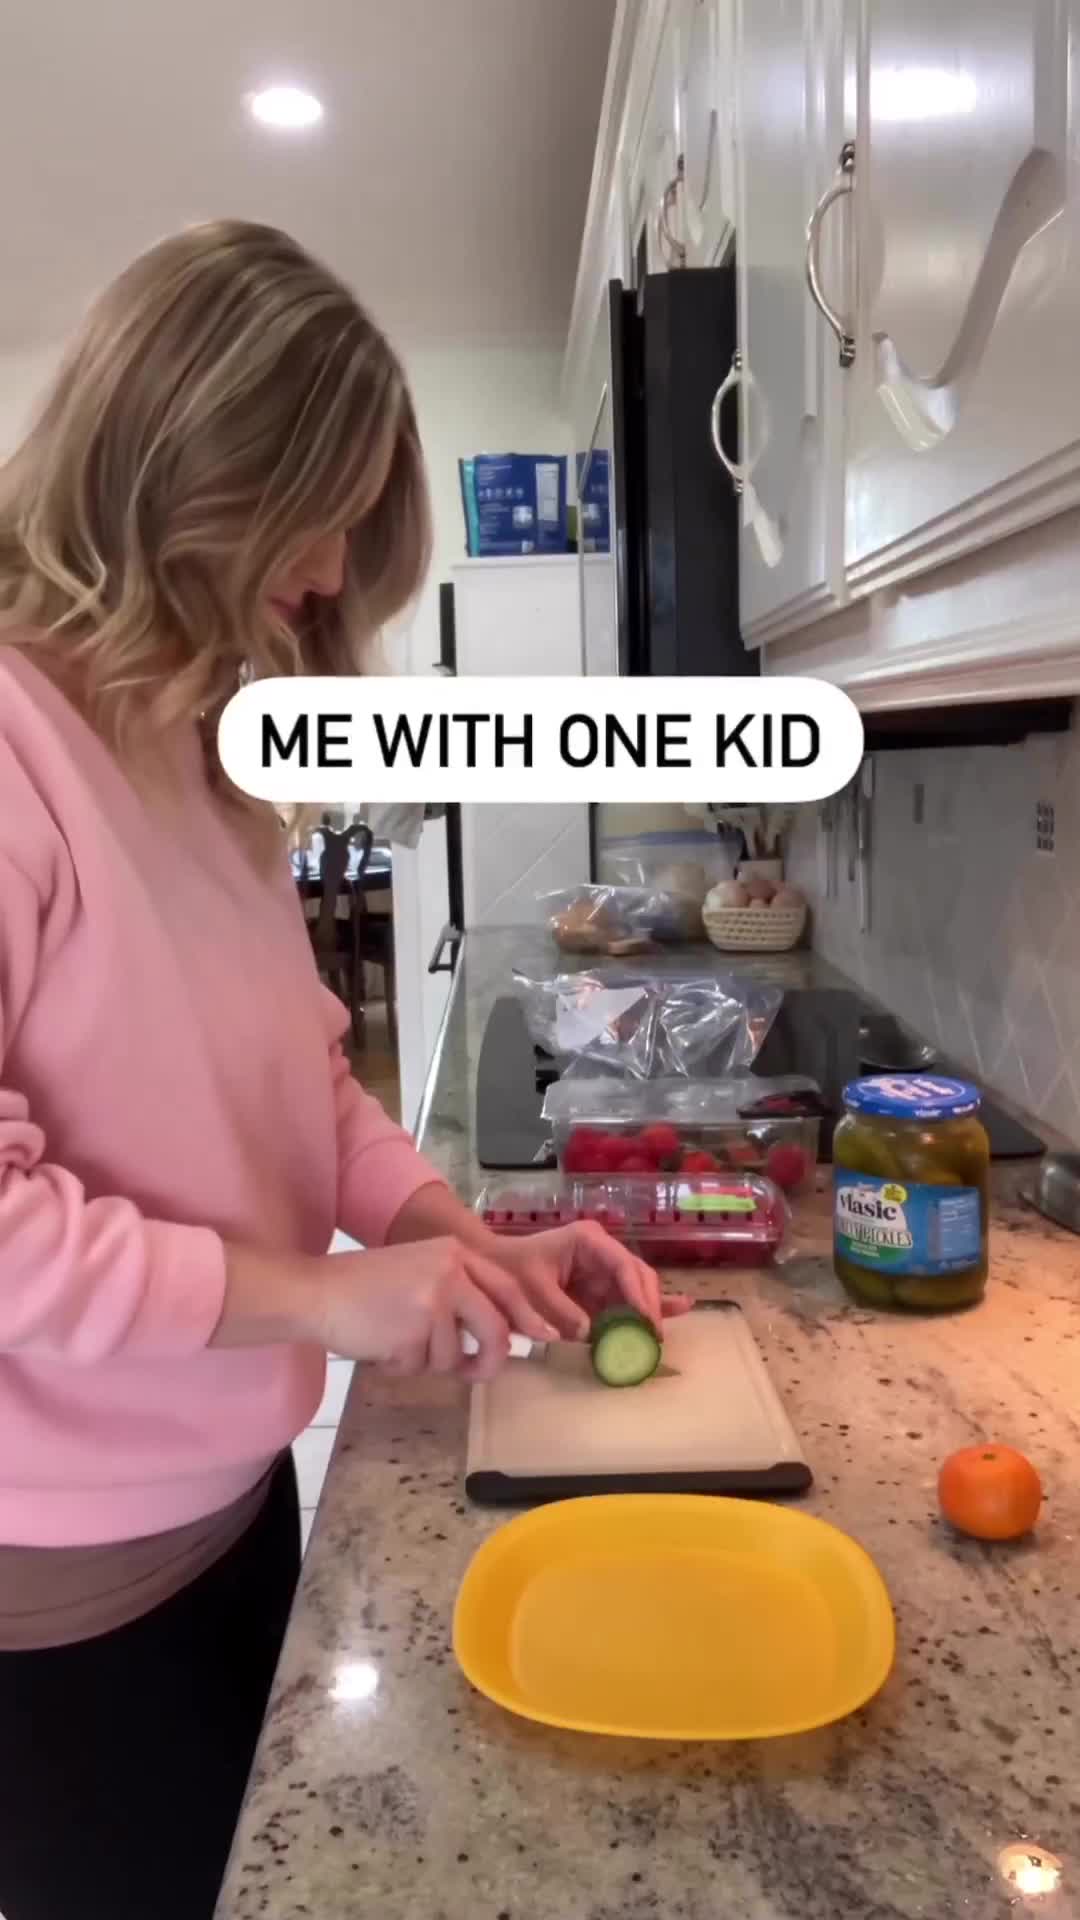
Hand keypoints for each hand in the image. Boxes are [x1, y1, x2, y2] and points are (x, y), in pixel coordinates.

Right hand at [313, 1238, 560, 1380]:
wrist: (316, 1291)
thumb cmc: (365, 1286)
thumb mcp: (421, 1271)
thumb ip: (459, 1292)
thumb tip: (502, 1332)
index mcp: (454, 1252)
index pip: (507, 1286)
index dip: (528, 1316)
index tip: (546, 1337)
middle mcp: (450, 1272)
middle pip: (494, 1329)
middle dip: (491, 1359)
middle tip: (477, 1372)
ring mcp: (433, 1301)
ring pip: (453, 1356)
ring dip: (426, 1360)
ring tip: (394, 1338)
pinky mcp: (413, 1331)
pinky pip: (422, 1367)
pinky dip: (402, 1365)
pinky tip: (380, 1343)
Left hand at [484, 1222, 693, 1341]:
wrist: (492, 1267)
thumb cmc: (510, 1270)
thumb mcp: (532, 1290)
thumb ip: (561, 1311)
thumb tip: (589, 1333)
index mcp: (588, 1242)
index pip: (623, 1265)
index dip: (638, 1293)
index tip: (645, 1320)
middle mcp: (601, 1252)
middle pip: (637, 1276)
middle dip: (648, 1305)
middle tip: (653, 1336)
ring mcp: (602, 1270)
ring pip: (637, 1289)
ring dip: (650, 1311)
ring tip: (662, 1333)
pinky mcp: (599, 1288)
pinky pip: (626, 1299)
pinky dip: (644, 1310)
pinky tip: (678, 1308)